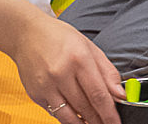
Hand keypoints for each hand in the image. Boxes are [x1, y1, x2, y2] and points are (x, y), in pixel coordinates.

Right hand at [0, 0, 123, 123]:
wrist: (26, 33)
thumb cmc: (58, 37)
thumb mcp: (89, 47)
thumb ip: (108, 72)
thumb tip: (121, 95)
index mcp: (78, 58)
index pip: (98, 95)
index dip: (110, 114)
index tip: (116, 122)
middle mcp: (60, 73)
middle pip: (85, 108)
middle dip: (99, 120)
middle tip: (106, 122)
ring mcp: (46, 85)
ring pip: (69, 117)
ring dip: (84, 123)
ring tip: (92, 122)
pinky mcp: (35, 94)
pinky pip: (55, 114)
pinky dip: (68, 118)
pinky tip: (76, 114)